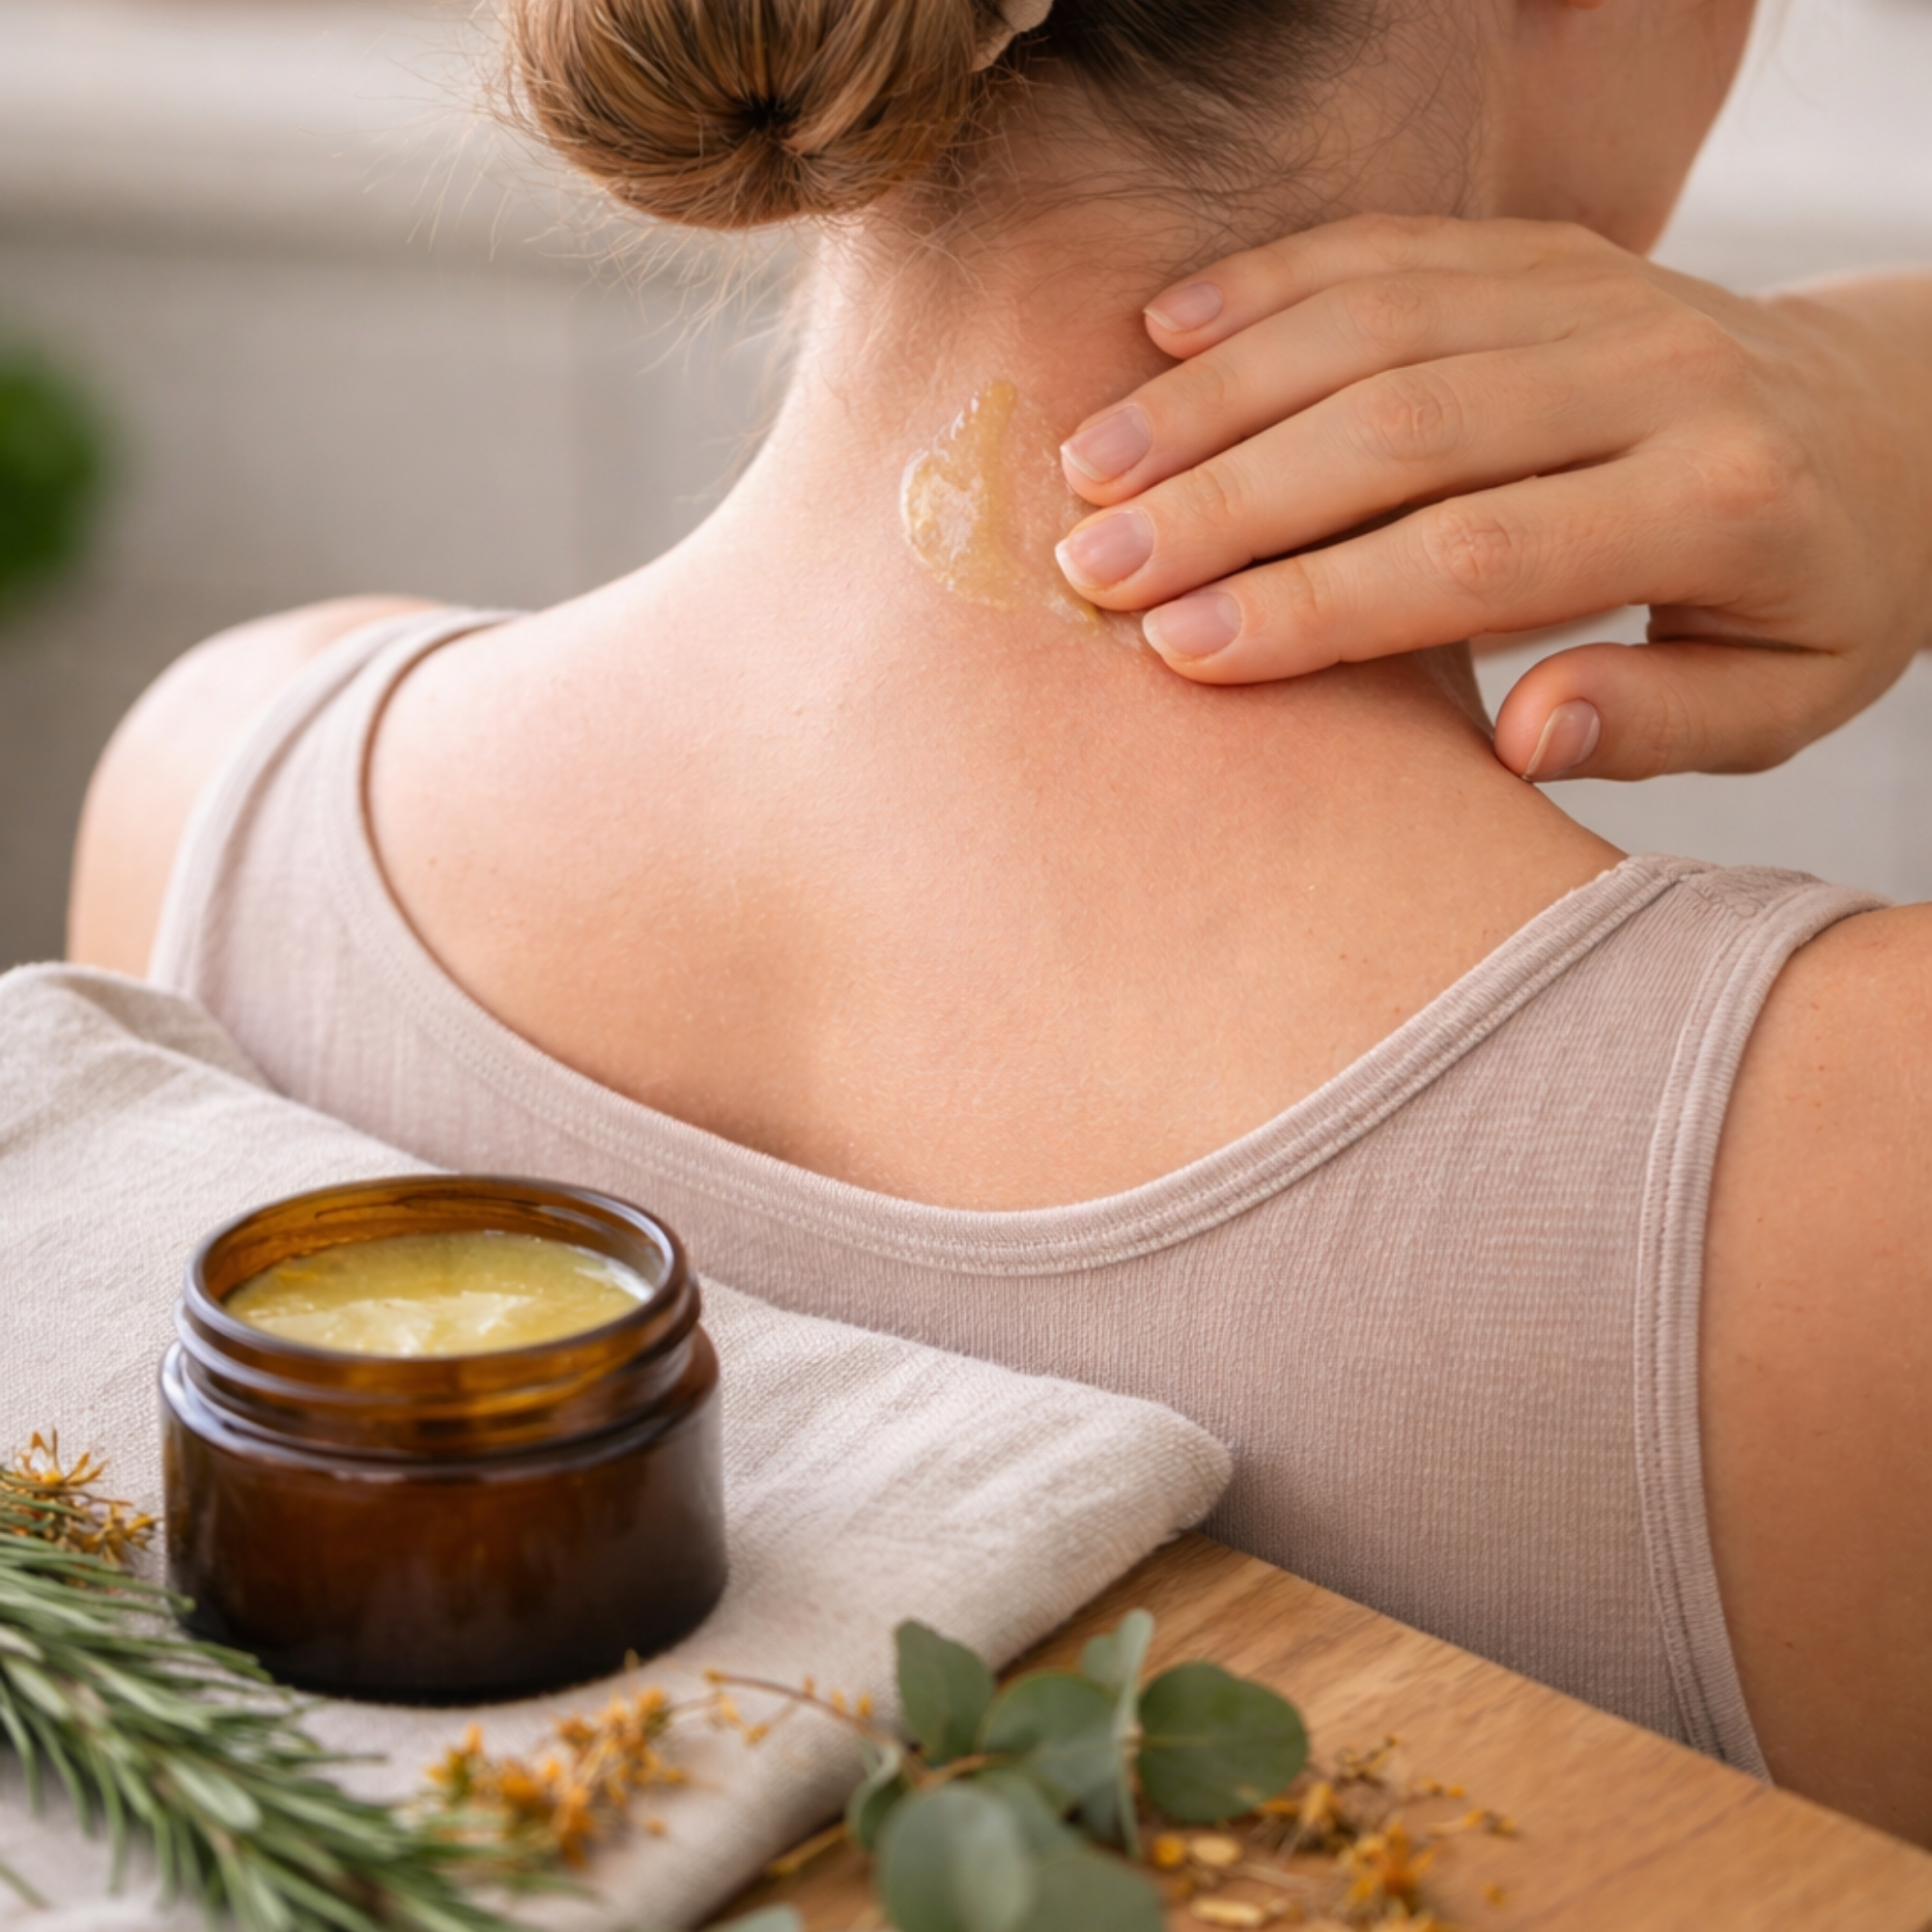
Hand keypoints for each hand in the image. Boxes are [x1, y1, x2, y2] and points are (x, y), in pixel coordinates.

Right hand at [1054, 215, 1931, 781]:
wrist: (1892, 427)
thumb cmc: (1815, 595)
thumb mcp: (1782, 699)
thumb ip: (1657, 723)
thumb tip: (1517, 737)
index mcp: (1717, 504)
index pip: (1479, 555)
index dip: (1320, 605)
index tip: (1184, 651)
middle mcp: (1657, 376)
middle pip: (1405, 425)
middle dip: (1230, 500)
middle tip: (1091, 564)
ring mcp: (1601, 291)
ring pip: (1379, 323)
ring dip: (1219, 393)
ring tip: (1092, 464)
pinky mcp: (1556, 247)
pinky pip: (1396, 245)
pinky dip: (1272, 281)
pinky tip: (1165, 328)